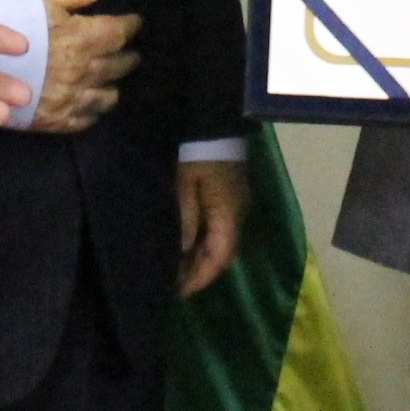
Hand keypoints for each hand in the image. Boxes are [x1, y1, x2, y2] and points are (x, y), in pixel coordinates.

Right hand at [29, 0, 140, 135]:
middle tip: (132, 54)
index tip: (135, 23)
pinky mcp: (56, 120)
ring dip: (113, 86)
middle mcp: (83, 71)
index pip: (119, 32)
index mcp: (82, 39)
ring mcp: (71, 99)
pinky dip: (93, 112)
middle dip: (127, 57)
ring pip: (106, 96)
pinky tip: (93, 105)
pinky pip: (85, 119)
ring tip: (114, 80)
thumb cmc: (9, 24)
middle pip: (118, 65)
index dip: (130, 26)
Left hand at [177, 158, 248, 295]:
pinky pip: (217, 226)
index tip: (177, 292)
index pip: (219, 258)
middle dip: (198, 271)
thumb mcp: (184, 186)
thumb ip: (184, 221)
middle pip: (222, 253)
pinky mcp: (229, 193)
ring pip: (220, 241)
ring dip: (200, 257)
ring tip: (174, 268)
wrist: (212, 118)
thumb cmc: (195, 152)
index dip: (199, 278)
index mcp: (229, 214)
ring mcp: (235, 202)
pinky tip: (184, 244)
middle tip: (171, 284)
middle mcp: (238, 213)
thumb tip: (181, 252)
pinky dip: (202, 241)